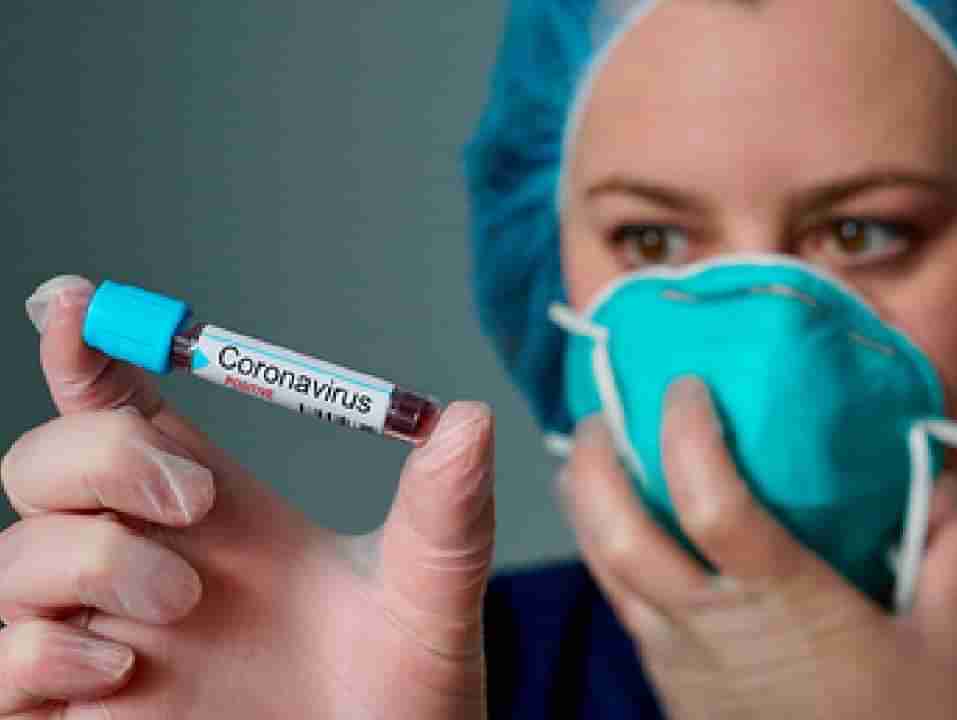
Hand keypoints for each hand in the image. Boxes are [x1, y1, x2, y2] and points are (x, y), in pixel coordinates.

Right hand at [0, 275, 495, 718]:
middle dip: (97, 455)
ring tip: (182, 600)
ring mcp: (104, 642)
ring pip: (11, 558)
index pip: (125, 413)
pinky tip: (120, 669)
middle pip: (45, 466)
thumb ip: (444, 516)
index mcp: (219, 516)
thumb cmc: (406, 701)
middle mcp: (148, 565)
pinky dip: (33, 654)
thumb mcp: (430, 603)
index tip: (76, 303)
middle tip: (194, 497)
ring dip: (85, 560)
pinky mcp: (74, 719)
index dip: (87, 350)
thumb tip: (472, 419)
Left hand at [559, 377, 956, 719]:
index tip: (687, 384)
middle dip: (594, 460)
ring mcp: (678, 663)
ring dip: (584, 504)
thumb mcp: (953, 640)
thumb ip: (951, 546)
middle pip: (618, 534)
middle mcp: (712, 630)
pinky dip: (604, 552)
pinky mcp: (668, 688)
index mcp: (785, 605)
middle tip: (601, 408)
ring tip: (590, 453)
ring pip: (602, 571)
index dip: (687, 431)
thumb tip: (937, 475)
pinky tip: (622, 527)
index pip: (713, 501)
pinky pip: (619, 606)